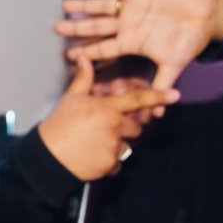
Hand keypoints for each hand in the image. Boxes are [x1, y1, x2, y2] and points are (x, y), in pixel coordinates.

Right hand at [38, 55, 179, 180]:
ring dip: (114, 147)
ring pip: (126, 147)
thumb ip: (83, 79)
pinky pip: (117, 164)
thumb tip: (83, 58)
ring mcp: (112, 147)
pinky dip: (107, 163)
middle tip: (101, 131)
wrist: (47, 156)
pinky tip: (91, 158)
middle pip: (135, 128)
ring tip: (92, 145)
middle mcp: (113, 127)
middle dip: (124, 130)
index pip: (137, 100)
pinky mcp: (109, 164)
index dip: (158, 96)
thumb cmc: (57, 125)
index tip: (175, 95)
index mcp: (106, 108)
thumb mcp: (70, 99)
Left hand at [56, 0, 222, 89]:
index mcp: (132, 41)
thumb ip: (161, 85)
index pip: (104, 48)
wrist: (208, 16)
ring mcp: (133, 5)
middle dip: (77, 28)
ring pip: (103, 5)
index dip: (86, 51)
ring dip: (85, 5)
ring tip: (66, 4)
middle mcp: (128, 24)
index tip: (67, 56)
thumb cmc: (190, 41)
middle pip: (97, 27)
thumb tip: (157, 115)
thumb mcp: (174, 65)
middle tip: (57, 28)